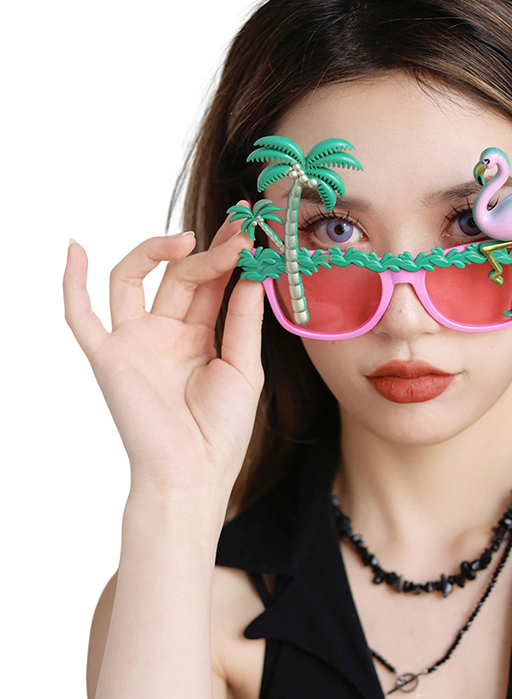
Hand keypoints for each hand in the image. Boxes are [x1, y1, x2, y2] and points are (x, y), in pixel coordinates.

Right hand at [63, 202, 264, 501]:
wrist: (194, 472)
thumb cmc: (223, 429)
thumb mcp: (244, 366)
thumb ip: (243, 319)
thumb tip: (251, 272)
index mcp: (200, 335)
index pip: (211, 283)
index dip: (227, 254)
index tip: (248, 225)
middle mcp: (166, 332)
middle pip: (180, 276)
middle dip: (209, 252)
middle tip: (237, 232)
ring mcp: (135, 341)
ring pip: (134, 280)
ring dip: (156, 253)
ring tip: (189, 239)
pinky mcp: (108, 356)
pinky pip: (81, 316)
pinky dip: (72, 283)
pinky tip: (75, 249)